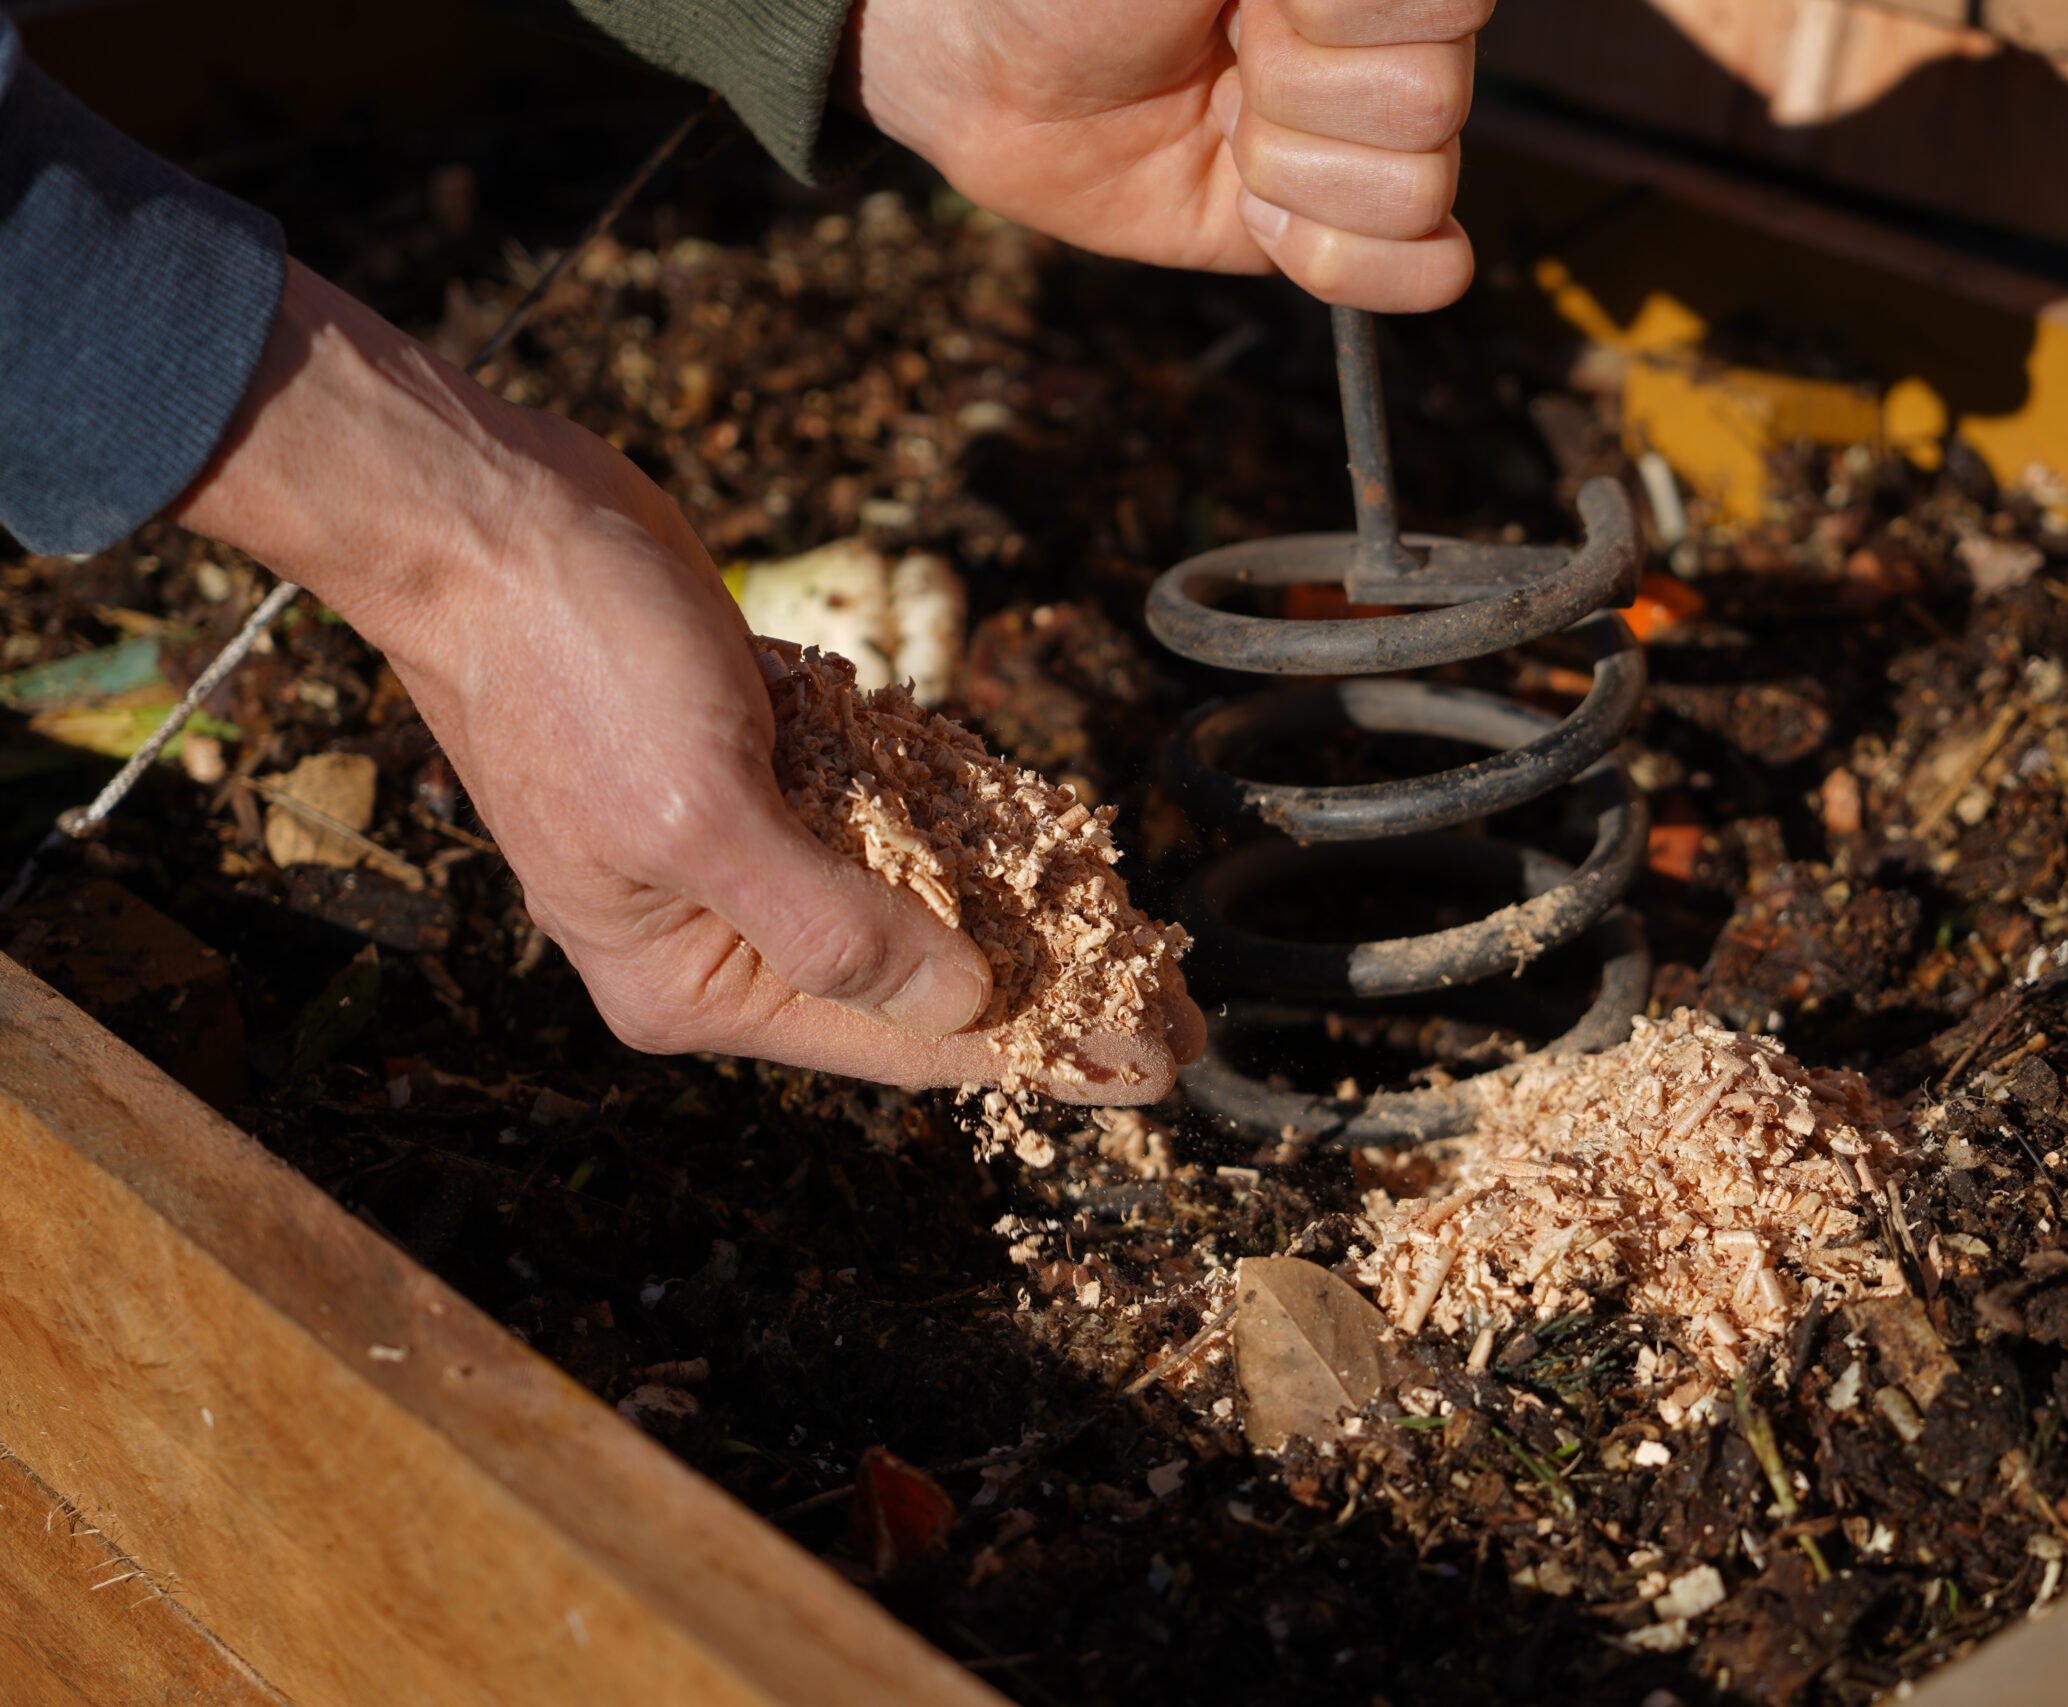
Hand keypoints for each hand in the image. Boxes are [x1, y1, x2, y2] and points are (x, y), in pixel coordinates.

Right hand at [175, 263, 1202, 1101]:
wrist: (489, 518)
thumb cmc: (571, 663)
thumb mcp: (700, 809)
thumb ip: (832, 926)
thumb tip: (963, 1003)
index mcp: (690, 977)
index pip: (900, 1039)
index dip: (1037, 1054)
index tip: (1151, 1073)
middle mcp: (723, 930)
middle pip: (924, 984)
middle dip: (1056, 998)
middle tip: (1183, 1025)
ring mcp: (750, 845)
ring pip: (921, 900)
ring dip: (1032, 916)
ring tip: (1149, 950)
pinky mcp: (771, 763)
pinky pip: (897, 817)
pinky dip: (972, 830)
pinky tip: (1060, 851)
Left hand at [843, 0, 1488, 311]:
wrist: (986, 68)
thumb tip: (1416, 11)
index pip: (1450, 7)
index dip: (1336, 19)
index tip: (1247, 0)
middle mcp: (1382, 35)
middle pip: (1431, 104)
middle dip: (1295, 92)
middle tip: (1218, 53)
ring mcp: (1361, 133)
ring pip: (1414, 188)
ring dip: (1288, 168)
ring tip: (1215, 115)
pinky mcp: (1333, 224)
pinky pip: (1425, 271)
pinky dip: (1337, 259)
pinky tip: (1256, 209)